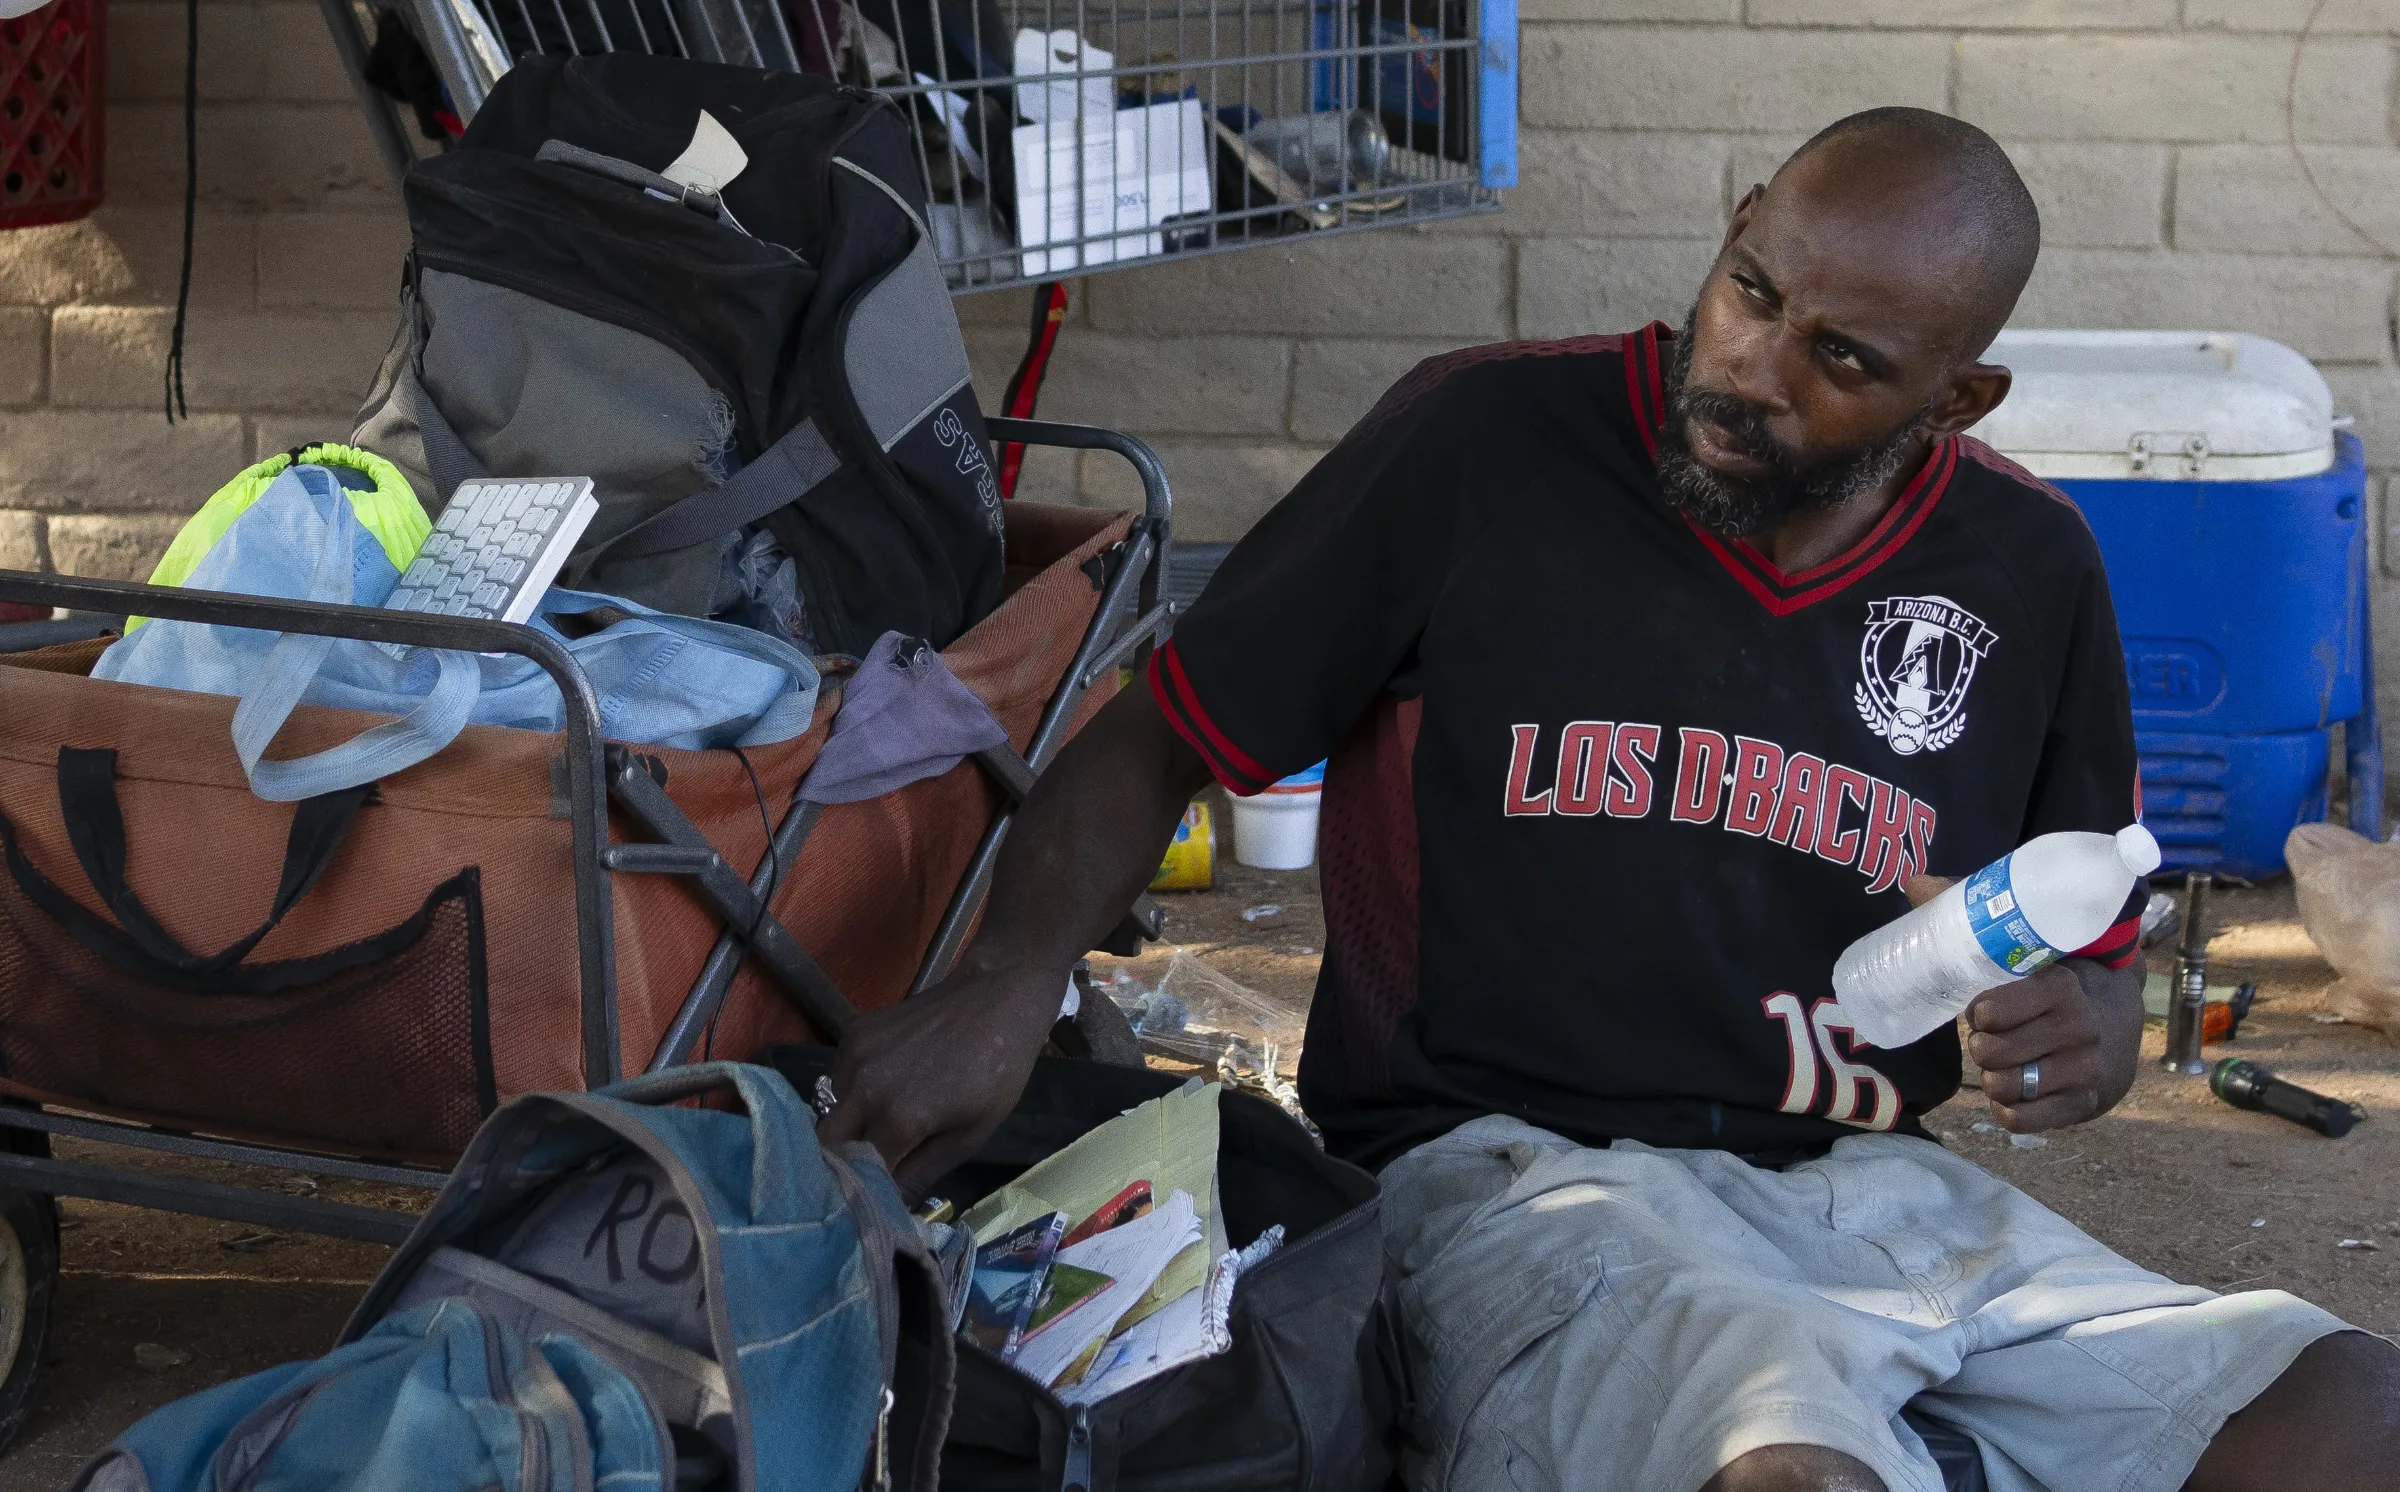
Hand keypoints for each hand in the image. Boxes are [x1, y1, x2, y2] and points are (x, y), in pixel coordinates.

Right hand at [818, 965, 1064, 1198]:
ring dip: (845, 1127)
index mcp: (898, 1118)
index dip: (866, 1192)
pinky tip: (882, 1091)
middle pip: (827, 1145)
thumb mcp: (970, 1136)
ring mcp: (854, 1056)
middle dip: (843, 1163)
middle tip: (867, 1172)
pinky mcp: (853, 1033)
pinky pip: (836, 1079)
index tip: (874, 1202)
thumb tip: (892, 1209)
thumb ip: (922, 1174)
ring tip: (877, 1130)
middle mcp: (864, 1088)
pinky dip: (850, 1094)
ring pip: (827, 1111)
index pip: (858, 1176)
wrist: (996, 999)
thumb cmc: (996, 1073)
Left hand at [1964, 959, 2142, 1132]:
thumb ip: (2000, 982)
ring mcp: (2084, 1070)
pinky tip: (2015, 1094)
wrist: (2116, 1029)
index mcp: (2061, 988)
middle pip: (1989, 1052)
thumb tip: (1966, 1015)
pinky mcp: (2083, 1103)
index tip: (1988, 1015)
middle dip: (1981, 1048)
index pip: (1988, 1013)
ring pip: (2000, 1086)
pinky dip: (2004, 1109)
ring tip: (2007, 1066)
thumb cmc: (2056, 1001)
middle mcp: (2078, 1028)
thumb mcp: (2037, 975)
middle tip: (1994, 1043)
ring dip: (1992, 1079)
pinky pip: (2019, 1120)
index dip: (1978, 1016)